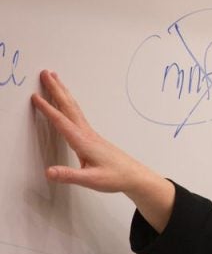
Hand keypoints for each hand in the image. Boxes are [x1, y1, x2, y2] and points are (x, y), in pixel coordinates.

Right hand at [31, 69, 173, 230]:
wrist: (135, 176)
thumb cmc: (116, 177)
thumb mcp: (91, 180)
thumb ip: (69, 175)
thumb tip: (49, 172)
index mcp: (83, 141)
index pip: (62, 122)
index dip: (47, 109)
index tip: (35, 96)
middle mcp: (87, 134)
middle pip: (69, 107)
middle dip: (56, 89)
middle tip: (46, 73)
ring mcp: (90, 134)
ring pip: (74, 109)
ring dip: (63, 93)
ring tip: (56, 79)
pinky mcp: (93, 138)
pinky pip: (77, 115)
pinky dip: (69, 104)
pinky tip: (67, 104)